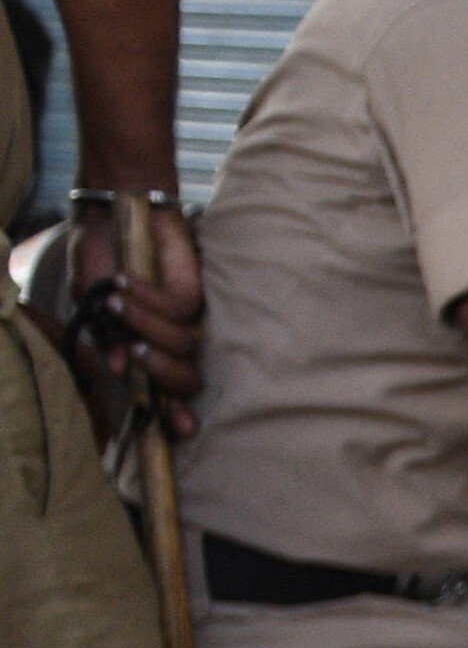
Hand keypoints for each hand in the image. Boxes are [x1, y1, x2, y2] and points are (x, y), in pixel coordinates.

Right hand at [58, 201, 202, 436]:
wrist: (111, 217)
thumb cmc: (100, 262)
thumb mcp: (91, 303)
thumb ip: (105, 337)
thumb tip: (117, 370)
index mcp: (146, 353)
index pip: (167, 393)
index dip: (173, 414)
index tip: (177, 431)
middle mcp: (171, 341)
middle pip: (185, 379)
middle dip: (161, 372)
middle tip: (134, 353)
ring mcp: (188, 319)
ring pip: (185, 345)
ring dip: (148, 328)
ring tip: (119, 305)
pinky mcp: (196, 292)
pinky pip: (180, 309)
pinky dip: (150, 299)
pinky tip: (127, 282)